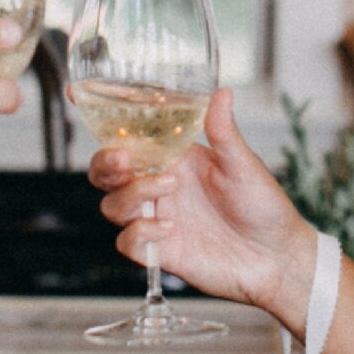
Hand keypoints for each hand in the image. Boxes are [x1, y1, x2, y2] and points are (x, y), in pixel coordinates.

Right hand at [90, 89, 317, 329]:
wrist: (277, 260)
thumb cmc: (264, 207)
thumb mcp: (244, 165)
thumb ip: (224, 132)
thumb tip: (221, 93)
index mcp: (175, 156)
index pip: (129, 134)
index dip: (101, 116)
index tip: (76, 94)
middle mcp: (160, 185)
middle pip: (106, 171)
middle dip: (104, 163)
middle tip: (124, 160)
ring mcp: (157, 217)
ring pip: (112, 205)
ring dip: (132, 193)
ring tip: (168, 188)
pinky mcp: (160, 251)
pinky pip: (127, 242)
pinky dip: (140, 233)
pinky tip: (169, 228)